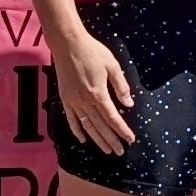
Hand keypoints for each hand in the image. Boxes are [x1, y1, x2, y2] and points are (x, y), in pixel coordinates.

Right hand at [52, 29, 134, 154]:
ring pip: (87, 126)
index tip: (130, 139)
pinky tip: (83, 139)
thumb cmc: (92, 52)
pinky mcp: (65, 98)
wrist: (67, 44)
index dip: (122, 130)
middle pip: (100, 126)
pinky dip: (77, 130)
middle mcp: (84, 101)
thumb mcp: (112, 66)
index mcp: (98, 93)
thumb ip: (121, 87)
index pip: (113, 118)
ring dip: (97, 140)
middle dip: (111, 140)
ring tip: (107, 150)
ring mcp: (73, 101)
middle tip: (120, 151)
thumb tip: (129, 105)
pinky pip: (71, 119)